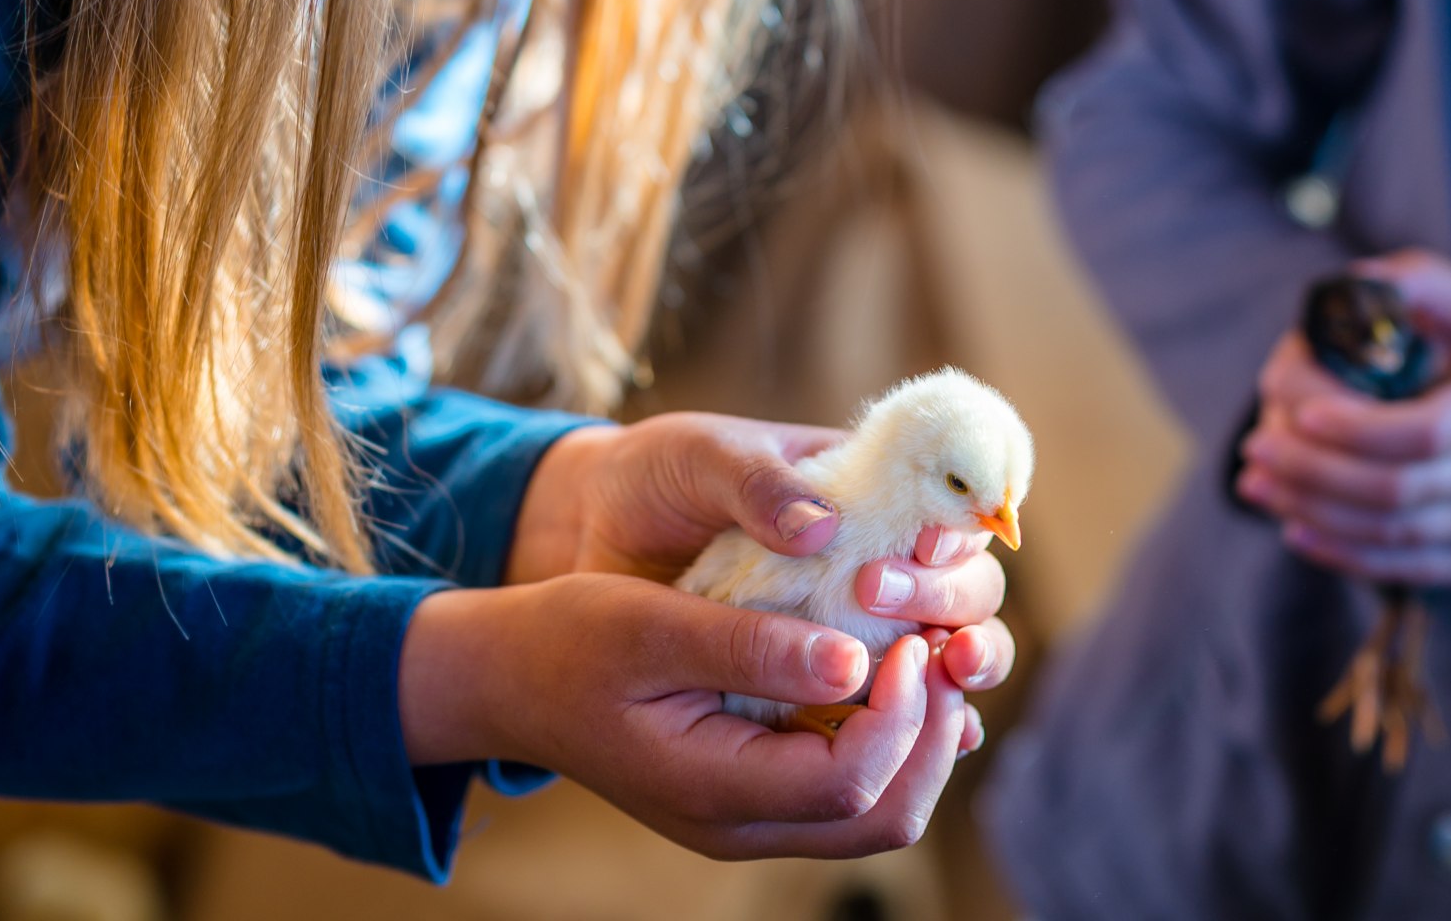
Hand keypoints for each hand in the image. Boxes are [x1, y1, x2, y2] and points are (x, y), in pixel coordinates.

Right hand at [400, 575, 968, 858]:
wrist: (511, 676)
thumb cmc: (570, 639)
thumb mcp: (650, 625)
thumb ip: (751, 648)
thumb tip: (857, 659)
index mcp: (712, 792)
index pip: (849, 782)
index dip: (899, 711)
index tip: (906, 635)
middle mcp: (743, 825)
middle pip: (884, 815)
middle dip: (930, 732)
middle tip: (939, 645)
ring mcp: (754, 815)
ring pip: (879, 808)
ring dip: (920, 734)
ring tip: (926, 650)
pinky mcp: (761, 788)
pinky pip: (852, 784)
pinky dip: (890, 733)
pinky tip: (893, 666)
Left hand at [513, 413, 1016, 704]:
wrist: (593, 537)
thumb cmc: (659, 478)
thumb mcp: (700, 457)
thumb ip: (756, 481)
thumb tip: (821, 526)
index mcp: (869, 490)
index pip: (949, 511)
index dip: (954, 534)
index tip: (922, 549)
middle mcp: (882, 560)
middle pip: (968, 588)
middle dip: (953, 603)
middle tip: (894, 610)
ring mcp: (859, 627)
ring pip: (950, 652)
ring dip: (963, 667)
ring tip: (946, 676)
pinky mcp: (825, 684)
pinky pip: (897, 711)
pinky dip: (926, 729)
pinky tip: (932, 741)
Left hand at [1236, 250, 1450, 586]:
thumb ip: (1430, 286)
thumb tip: (1355, 279)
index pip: (1421, 432)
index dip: (1353, 428)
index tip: (1296, 408)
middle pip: (1392, 489)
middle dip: (1311, 470)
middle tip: (1254, 447)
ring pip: (1388, 533)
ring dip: (1311, 511)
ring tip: (1254, 483)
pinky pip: (1402, 569)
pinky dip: (1341, 554)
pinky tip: (1294, 528)